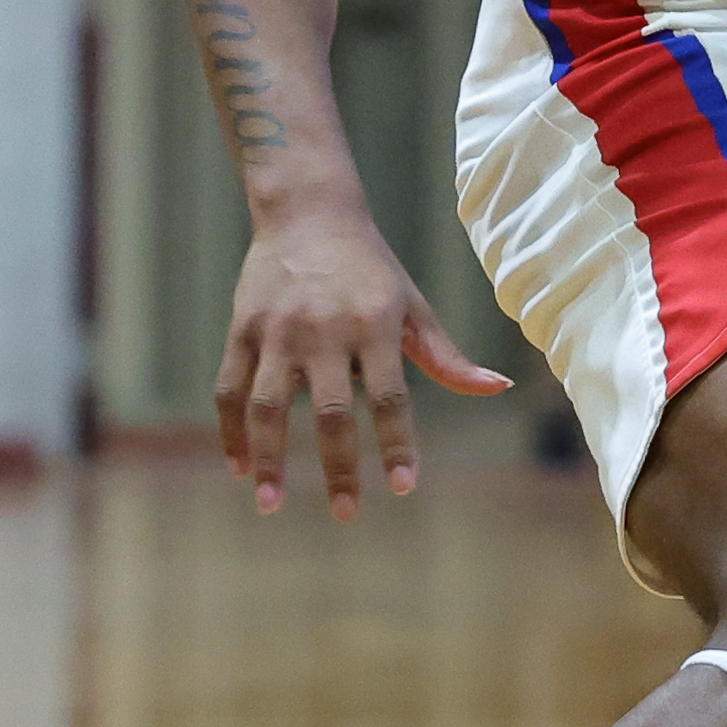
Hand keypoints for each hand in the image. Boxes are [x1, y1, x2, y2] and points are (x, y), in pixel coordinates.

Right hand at [218, 215, 514, 518]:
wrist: (308, 213)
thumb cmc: (371, 269)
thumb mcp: (413, 306)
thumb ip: (447, 357)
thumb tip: (498, 388)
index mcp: (375, 326)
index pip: (390, 396)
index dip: (397, 443)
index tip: (404, 486)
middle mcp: (324, 330)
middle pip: (329, 410)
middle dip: (338, 466)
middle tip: (346, 513)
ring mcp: (277, 330)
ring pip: (267, 406)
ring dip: (269, 458)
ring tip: (270, 504)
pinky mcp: (241, 329)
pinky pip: (229, 389)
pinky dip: (231, 431)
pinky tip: (240, 468)